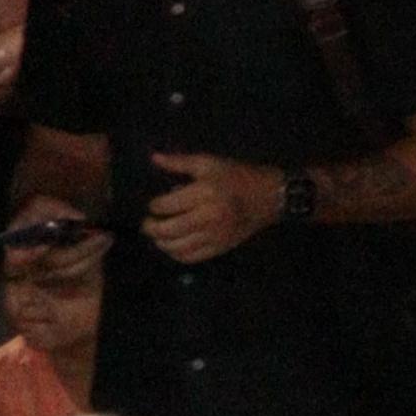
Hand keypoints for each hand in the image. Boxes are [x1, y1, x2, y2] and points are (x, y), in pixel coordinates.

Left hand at [138, 151, 284, 266]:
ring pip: (177, 247)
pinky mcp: (221, 247)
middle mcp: (209, 217)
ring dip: (161, 243)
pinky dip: (176, 254)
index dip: (154, 206)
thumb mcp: (209, 163)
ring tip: (158, 235)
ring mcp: (215, 235)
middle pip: (168, 230)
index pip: (166, 206)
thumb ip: (179, 162)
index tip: (154, 205)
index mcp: (204, 194)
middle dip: (150, 227)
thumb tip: (153, 158)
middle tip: (147, 223)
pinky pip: (192, 257)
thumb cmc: (236, 176)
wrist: (268, 196)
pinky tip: (173, 246)